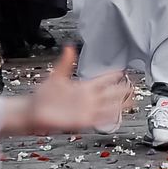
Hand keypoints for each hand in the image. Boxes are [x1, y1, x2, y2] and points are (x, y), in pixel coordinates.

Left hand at [18, 49, 133, 132]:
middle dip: (121, 89)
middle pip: (109, 93)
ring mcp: (86, 110)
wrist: (34, 111)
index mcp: (82, 87)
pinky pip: (98, 118)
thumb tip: (69, 47)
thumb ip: (64, 62)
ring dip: (119, 104)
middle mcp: (87, 99)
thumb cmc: (43, 95)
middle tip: (133, 85)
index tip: (122, 71)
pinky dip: (108, 117)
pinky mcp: (82, 121)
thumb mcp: (56, 76)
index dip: (112, 75)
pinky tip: (117, 115)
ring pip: (107, 106)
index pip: (101, 80)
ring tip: (132, 100)